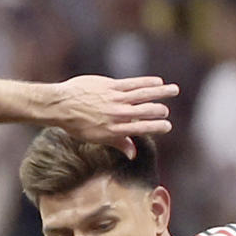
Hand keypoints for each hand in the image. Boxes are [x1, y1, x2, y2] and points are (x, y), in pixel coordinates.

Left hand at [47, 75, 177, 157]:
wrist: (60, 106)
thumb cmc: (76, 124)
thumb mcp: (96, 138)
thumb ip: (118, 143)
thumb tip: (132, 154)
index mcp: (114, 130)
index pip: (141, 129)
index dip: (156, 127)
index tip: (167, 126)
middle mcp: (117, 115)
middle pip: (146, 111)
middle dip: (160, 111)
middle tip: (167, 111)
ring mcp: (115, 99)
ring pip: (143, 94)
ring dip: (161, 92)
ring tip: (174, 90)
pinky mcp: (111, 86)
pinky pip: (133, 83)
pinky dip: (147, 81)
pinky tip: (158, 81)